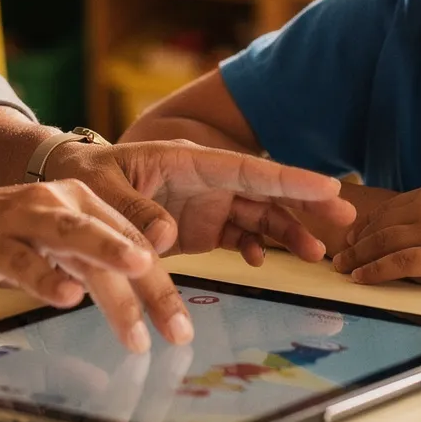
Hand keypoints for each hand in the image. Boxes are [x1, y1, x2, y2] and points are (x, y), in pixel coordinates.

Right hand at [0, 179, 174, 350]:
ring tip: (140, 269)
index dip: (161, 285)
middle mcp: (57, 204)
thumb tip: (138, 302)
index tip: (182, 327)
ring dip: (108, 251)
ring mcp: (23, 220)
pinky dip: (45, 276)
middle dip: (150, 285)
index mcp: (79, 202)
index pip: (132, 243)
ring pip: (74, 236)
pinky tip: (65, 295)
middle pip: (115, 243)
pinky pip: (22, 259)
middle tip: (177, 326)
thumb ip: (90, 267)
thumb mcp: (51, 247)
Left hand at [52, 139, 356, 268]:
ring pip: (260, 216)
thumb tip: (166, 237)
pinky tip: (263, 261)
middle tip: (348, 215)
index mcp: (189, 160)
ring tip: (317, 253)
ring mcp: (208, 203)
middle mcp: (207, 179)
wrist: (72, 186)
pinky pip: (239, 236)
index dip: (289, 178)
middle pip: (266, 190)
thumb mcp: (104, 189)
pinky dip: (255, 247)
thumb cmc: (87, 176)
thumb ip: (134, 211)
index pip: (248, 168)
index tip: (328, 185)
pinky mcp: (202, 227)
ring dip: (288, 231)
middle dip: (307, 202)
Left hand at [331, 181, 420, 289]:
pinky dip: (374, 271)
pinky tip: (362, 277)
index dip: (369, 223)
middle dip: (357, 241)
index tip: (355, 234)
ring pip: (383, 242)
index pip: (391, 208)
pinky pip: (396, 264)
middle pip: (381, 224)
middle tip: (342, 253)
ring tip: (343, 267)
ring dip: (358, 257)